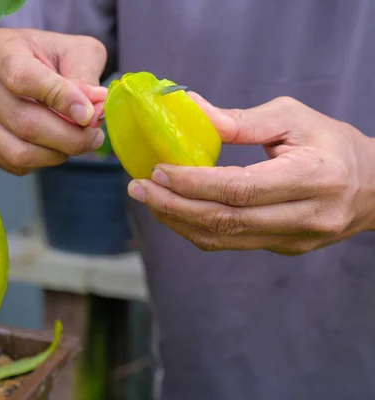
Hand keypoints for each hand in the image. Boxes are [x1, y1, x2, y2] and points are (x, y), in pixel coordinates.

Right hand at [0, 28, 107, 174]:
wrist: (23, 65)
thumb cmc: (51, 57)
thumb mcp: (77, 53)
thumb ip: (85, 77)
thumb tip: (92, 110)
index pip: (23, 80)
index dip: (60, 100)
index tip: (88, 115)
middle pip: (23, 123)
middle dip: (68, 138)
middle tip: (94, 137)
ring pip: (19, 151)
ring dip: (56, 154)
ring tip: (78, 142)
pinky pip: (13, 164)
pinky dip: (41, 161)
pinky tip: (53, 145)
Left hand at [128, 95, 374, 254]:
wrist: (374, 186)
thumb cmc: (332, 144)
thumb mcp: (294, 118)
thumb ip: (242, 121)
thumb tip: (191, 110)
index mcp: (314, 177)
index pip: (241, 189)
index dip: (194, 183)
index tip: (158, 170)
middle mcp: (305, 216)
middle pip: (226, 221)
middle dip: (173, 206)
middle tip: (138, 187)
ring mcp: (294, 240)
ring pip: (223, 240)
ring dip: (178, 221)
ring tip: (147, 199)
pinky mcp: (283, 248)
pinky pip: (230, 243)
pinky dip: (196, 227)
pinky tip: (174, 209)